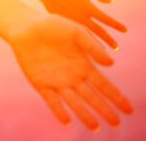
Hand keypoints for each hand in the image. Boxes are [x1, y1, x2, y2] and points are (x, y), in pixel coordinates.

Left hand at [8, 14, 133, 130]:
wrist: (26, 26)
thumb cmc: (53, 26)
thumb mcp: (77, 32)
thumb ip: (92, 46)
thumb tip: (111, 63)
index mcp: (84, 66)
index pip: (103, 85)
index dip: (116, 96)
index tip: (128, 109)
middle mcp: (73, 77)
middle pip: (92, 97)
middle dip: (104, 109)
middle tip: (117, 123)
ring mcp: (57, 82)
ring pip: (74, 102)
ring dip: (85, 114)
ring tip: (96, 127)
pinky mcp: (40, 83)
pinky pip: (51, 100)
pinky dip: (59, 110)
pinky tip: (67, 121)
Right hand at [37, 0, 126, 49]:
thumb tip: (110, 1)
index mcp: (88, 7)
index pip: (106, 19)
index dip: (116, 25)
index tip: (124, 30)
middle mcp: (81, 17)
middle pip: (98, 31)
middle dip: (108, 40)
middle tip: (116, 48)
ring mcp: (72, 21)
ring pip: (87, 35)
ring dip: (96, 43)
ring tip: (103, 50)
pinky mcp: (64, 23)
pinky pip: (75, 34)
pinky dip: (82, 40)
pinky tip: (85, 44)